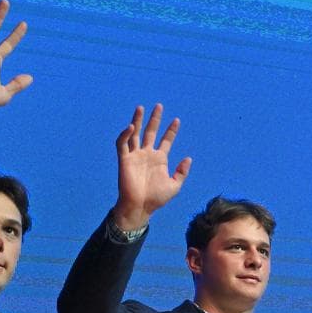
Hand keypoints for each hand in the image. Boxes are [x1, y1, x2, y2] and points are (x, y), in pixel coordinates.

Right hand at [114, 104, 192, 230]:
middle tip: (159, 106)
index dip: (171, 130)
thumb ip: (182, 172)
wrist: (140, 206)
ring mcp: (135, 156)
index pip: (166, 140)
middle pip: (151, 132)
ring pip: (136, 134)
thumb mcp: (175, 185)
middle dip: (155, 119)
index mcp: (159, 159)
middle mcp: (147, 154)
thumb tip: (188, 158)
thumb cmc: (156, 198)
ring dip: (138, 121)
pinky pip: (122, 144)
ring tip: (141, 108)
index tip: (177, 120)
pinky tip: (132, 127)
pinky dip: (125, 134)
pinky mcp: (124, 159)